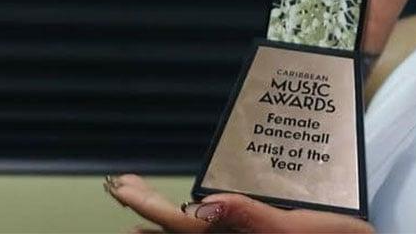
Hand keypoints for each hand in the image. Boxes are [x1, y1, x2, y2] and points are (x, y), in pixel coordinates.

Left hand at [104, 174, 373, 232]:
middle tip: (119, 186)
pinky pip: (218, 230)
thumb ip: (251, 216)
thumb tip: (205, 204)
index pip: (179, 225)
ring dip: (166, 217)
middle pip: (179, 230)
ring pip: (195, 231)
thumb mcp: (296, 228)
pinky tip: (194, 213)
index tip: (118, 187)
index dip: (146, 206)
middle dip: (147, 209)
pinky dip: (196, 221)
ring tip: (139, 204)